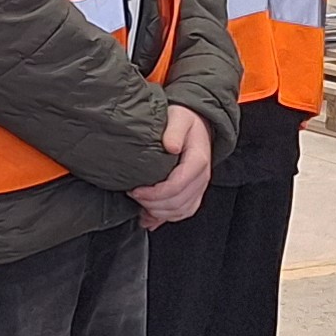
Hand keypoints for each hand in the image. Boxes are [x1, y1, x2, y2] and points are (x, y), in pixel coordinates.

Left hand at [131, 102, 213, 228]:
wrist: (197, 124)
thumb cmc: (185, 120)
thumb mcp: (178, 117)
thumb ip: (174, 130)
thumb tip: (170, 146)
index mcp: (198, 160)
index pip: (176, 186)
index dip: (154, 193)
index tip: (135, 189)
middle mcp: (202, 177)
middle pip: (177, 203)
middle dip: (151, 204)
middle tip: (133, 194)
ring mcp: (199, 187)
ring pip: (180, 212)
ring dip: (157, 212)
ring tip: (139, 203)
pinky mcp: (194, 193)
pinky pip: (183, 213)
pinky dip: (165, 218)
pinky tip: (149, 216)